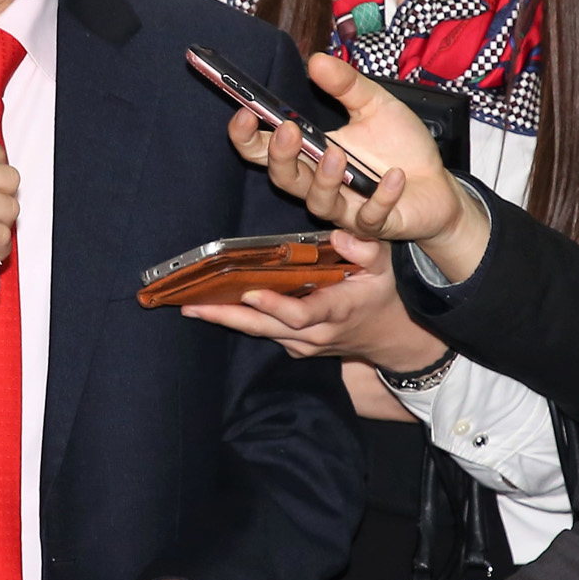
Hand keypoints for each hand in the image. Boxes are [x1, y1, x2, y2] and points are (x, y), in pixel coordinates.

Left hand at [181, 232, 448, 372]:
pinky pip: (262, 333)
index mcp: (335, 310)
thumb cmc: (381, 294)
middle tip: (192, 306)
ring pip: (259, 333)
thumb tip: (339, 234)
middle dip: (227, 317)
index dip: (274, 306)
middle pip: (265, 328)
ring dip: (224, 319)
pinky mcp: (294, 346)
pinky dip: (236, 321)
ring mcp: (302, 343)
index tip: (250, 292)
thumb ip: (365, 249)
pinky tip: (210, 308)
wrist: (388, 337)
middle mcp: (315, 333)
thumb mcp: (384, 266)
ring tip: (189, 305)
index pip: (300, 314)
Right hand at [228, 54, 488, 280]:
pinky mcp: (375, 225)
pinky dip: (381, 197)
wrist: (438, 186)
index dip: (247, 137)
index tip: (244, 113)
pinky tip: (395, 176)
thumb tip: (316, 60)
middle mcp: (320, 183)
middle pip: (284, 178)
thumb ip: (347, 85)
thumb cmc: (400, 148)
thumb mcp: (376, 105)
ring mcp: (346, 208)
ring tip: (336, 154)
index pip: (265, 150)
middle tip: (289, 131)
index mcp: (312, 152)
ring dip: (324, 180)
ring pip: (318, 203)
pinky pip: (370, 217)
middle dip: (280, 157)